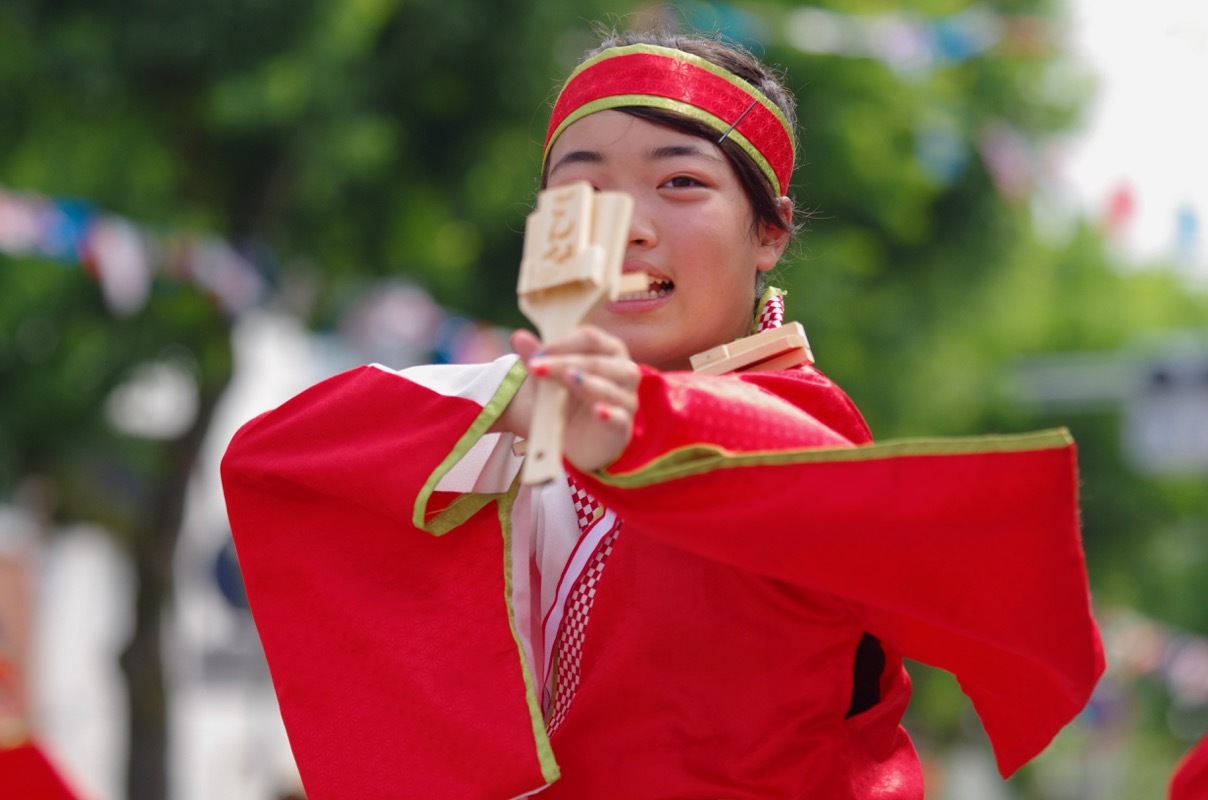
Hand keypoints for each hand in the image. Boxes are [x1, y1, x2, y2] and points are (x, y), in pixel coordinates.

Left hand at [504, 326, 639, 472]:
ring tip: (568, 378)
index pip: (590, 338)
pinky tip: (597, 411)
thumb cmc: (567, 399)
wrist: (576, 438)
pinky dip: (609, 414)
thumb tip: (518, 337)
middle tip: (535, 367)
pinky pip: (619, 418)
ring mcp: (626, 399)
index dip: (562, 343)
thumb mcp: (548, 378)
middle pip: (596, 361)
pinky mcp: (622, 426)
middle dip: (564, 363)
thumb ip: (536, 357)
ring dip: (587, 383)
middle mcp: (623, 370)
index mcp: (608, 350)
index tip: (536, 355)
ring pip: (609, 388)